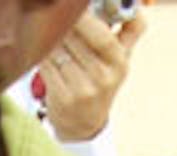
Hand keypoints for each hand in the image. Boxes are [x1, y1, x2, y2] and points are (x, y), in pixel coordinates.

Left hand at [40, 8, 145, 141]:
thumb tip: (134, 4)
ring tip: (49, 32)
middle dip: (63, 23)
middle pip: (76, 38)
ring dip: (50, 36)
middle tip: (55, 13)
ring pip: (59, 48)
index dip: (87, 19)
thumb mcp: (120, 57)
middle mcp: (103, 79)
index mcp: (119, 64)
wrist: (84, 122)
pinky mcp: (63, 98)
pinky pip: (47, 64)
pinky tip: (42, 49)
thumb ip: (130, 29)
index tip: (74, 8)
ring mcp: (83, 90)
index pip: (104, 37)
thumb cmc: (101, 80)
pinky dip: (42, 52)